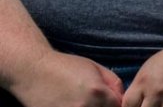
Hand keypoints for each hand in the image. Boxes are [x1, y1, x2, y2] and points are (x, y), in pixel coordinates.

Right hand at [8, 51, 123, 106]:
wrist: (32, 71)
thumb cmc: (65, 66)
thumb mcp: (96, 68)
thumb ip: (113, 83)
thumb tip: (122, 98)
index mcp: (97, 92)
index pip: (118, 106)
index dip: (115, 103)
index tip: (109, 100)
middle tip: (96, 101)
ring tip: (83, 102)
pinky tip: (71, 104)